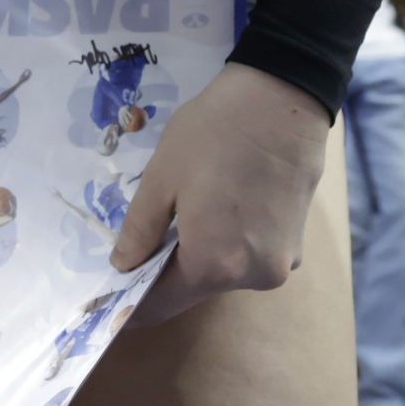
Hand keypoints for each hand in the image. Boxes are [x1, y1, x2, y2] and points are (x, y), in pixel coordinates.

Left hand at [111, 62, 327, 324]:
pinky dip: (226, 246)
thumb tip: (122, 267)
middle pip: (194, 289)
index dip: (131, 305)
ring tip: (176, 221)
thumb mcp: (161, 179)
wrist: (283, 100)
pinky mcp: (296, 245)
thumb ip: (139, 231)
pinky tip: (214, 211)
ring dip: (196, 258)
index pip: (161, 303)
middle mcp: (253, 276)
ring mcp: (280, 263)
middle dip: (162, 276)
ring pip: (223, 274)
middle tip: (134, 252)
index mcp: (215, 264)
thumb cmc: (214, 134)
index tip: (108, 301)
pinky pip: (248, 258)